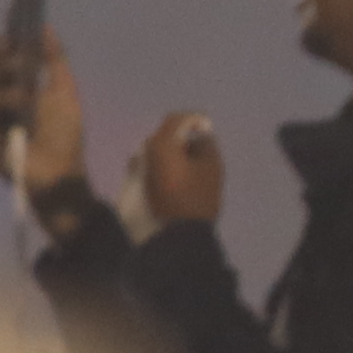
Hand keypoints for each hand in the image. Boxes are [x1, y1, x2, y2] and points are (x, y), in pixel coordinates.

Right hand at [0, 31, 85, 195]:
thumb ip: (55, 60)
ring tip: (30, 82)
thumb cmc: (63, 137)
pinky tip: (25, 101)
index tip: (10, 35)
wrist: (66, 174)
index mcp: (1, 89)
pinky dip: (6, 99)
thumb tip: (45, 28)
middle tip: (14, 50)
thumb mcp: (64, 92)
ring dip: (5, 75)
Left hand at [132, 113, 224, 230]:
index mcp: (162, 145)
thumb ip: (206, 144)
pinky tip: (180, 175)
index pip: (176, 120)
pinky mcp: (140, 184)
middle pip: (165, 135)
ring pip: (158, 150)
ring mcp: (139, 169)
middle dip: (183, 136)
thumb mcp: (212, 167)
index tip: (208, 128)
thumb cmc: (198, 197)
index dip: (195, 119)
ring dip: (174, 151)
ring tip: (192, 163)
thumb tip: (199, 137)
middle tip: (202, 146)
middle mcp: (146, 153)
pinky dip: (166, 164)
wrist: (178, 233)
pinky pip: (153, 164)